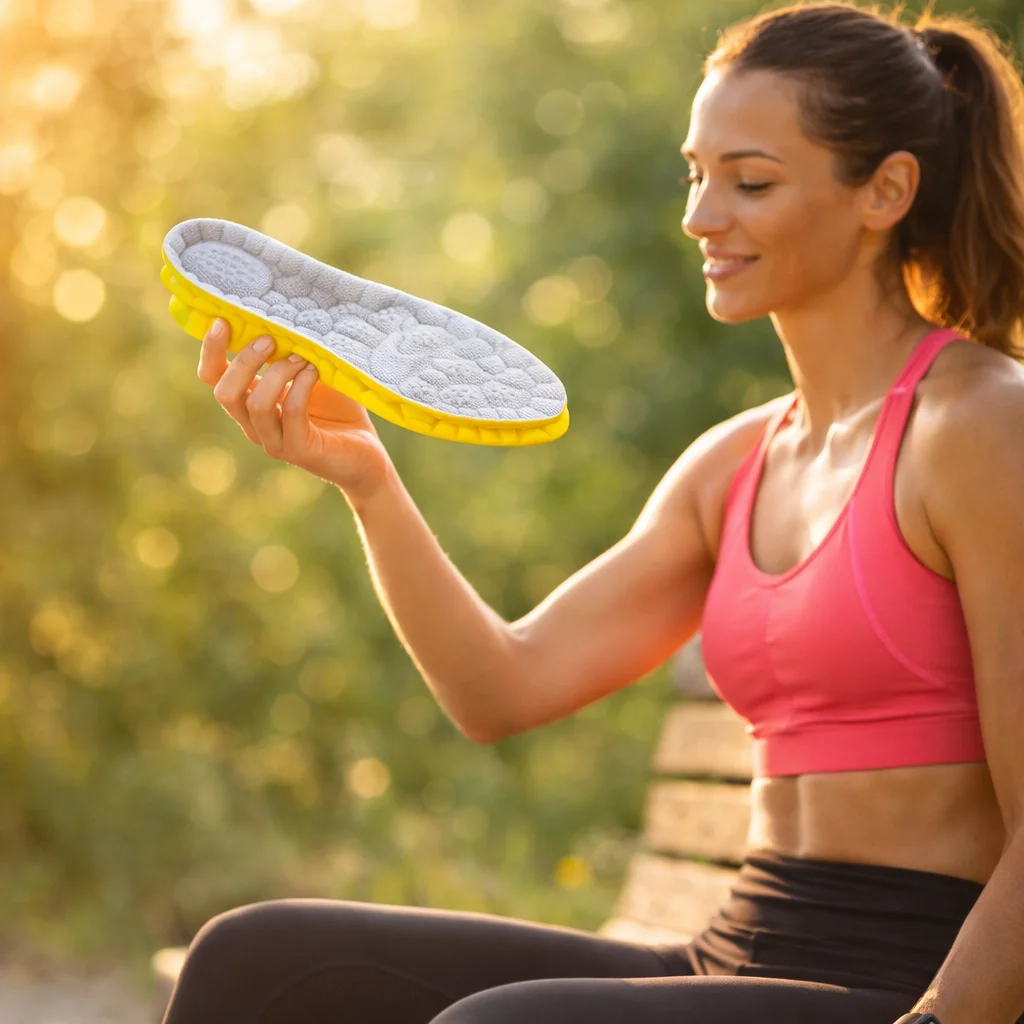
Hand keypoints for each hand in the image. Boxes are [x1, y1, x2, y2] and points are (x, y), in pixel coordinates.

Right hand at [197, 318, 394, 501]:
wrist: (366, 452)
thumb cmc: (338, 409)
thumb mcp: (310, 373)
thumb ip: (291, 352)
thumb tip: (284, 312)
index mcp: (251, 403)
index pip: (213, 378)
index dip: (211, 351)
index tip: (223, 321)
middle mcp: (255, 424)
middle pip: (225, 392)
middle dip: (243, 361)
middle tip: (269, 340)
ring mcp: (275, 441)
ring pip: (256, 404)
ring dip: (278, 373)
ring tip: (301, 357)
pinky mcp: (301, 450)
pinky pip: (291, 414)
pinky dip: (301, 387)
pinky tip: (314, 373)